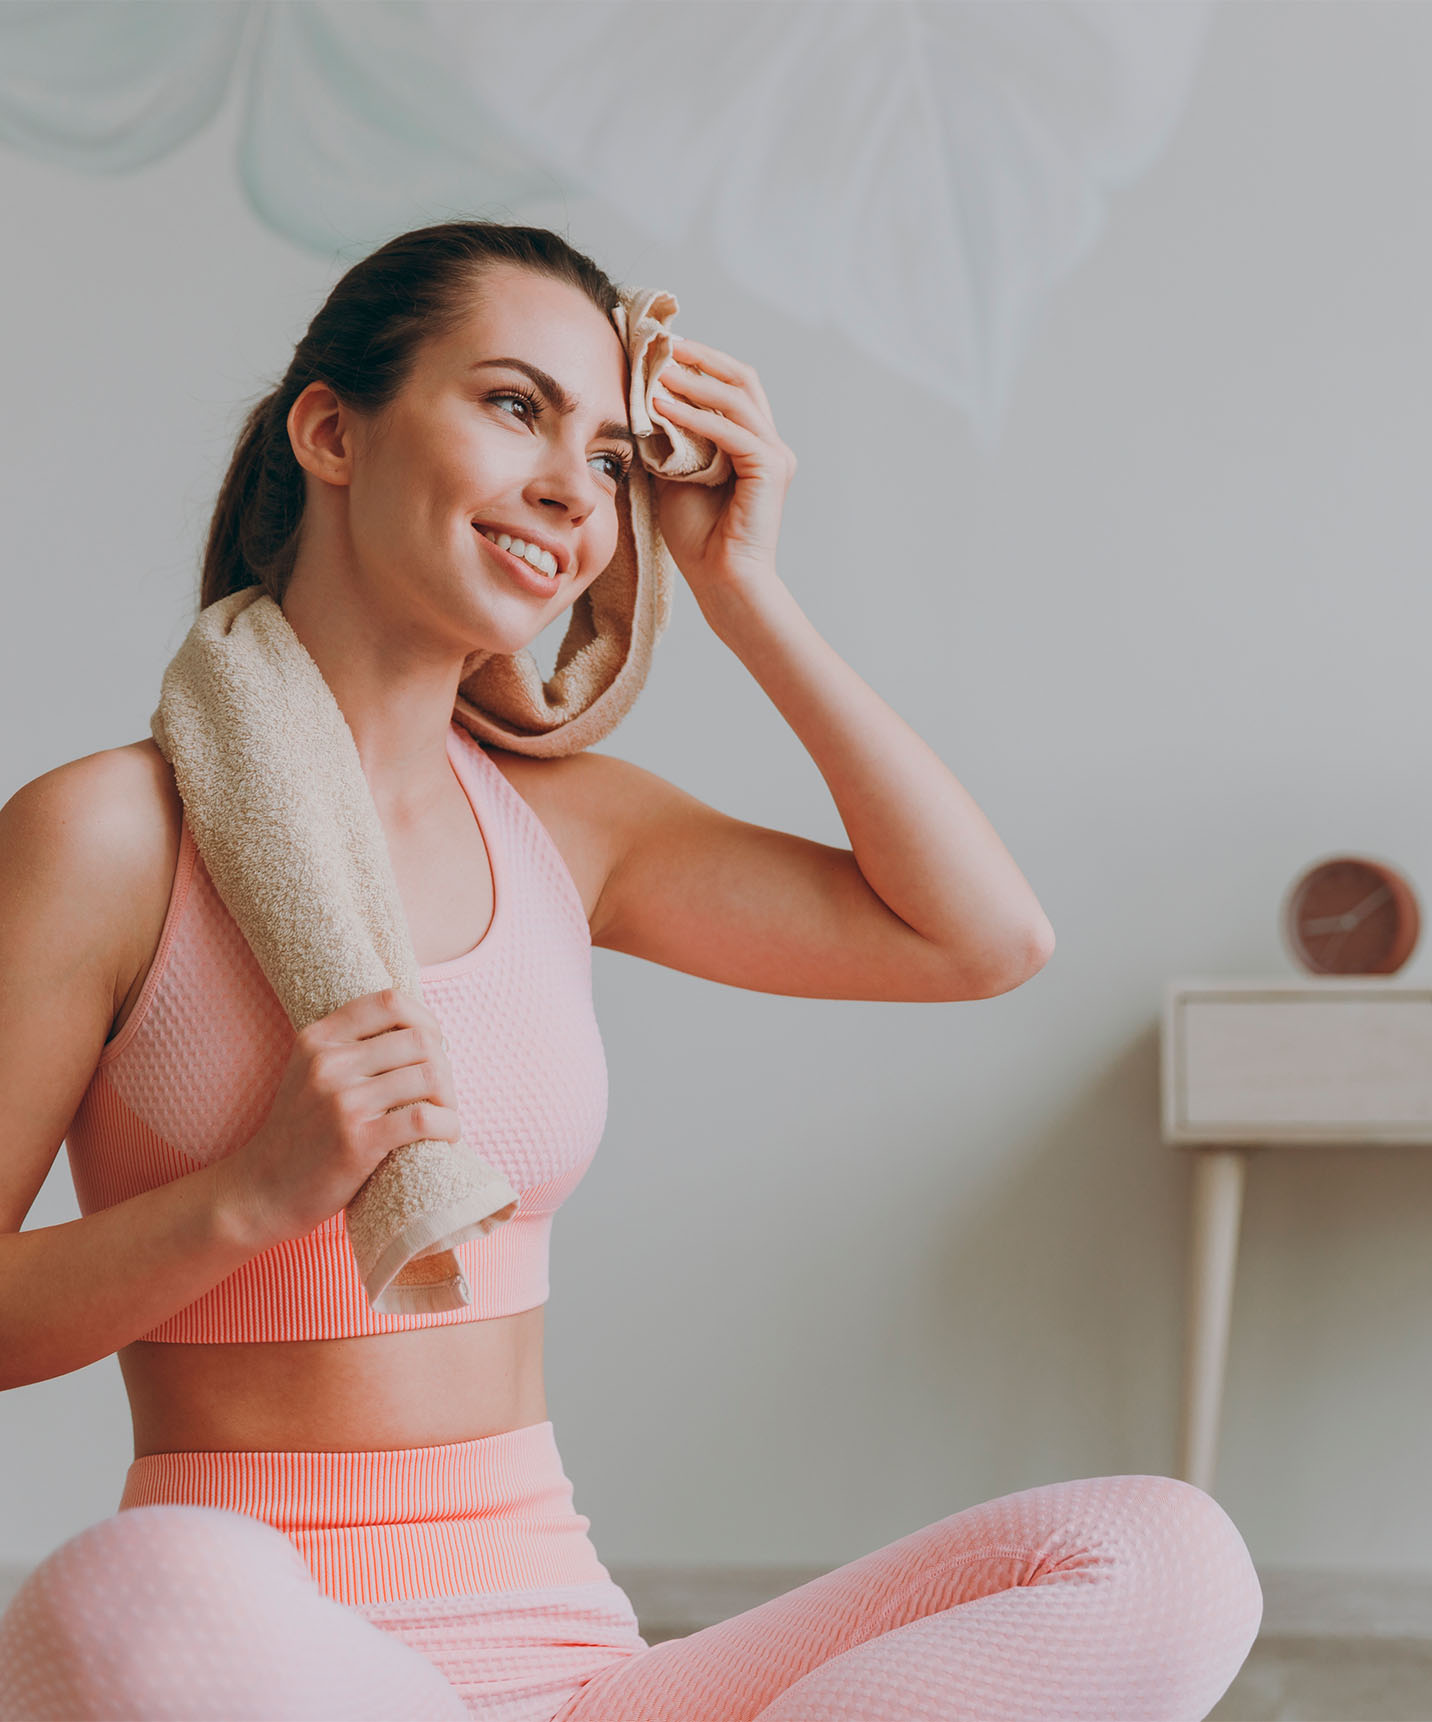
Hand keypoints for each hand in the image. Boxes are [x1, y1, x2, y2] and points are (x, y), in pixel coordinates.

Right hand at [217, 988, 462, 1251]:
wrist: (263, 1190)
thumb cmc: (301, 1132)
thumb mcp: (312, 1074)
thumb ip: (352, 1047)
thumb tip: (422, 1030)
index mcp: (318, 1039)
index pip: (389, 1001)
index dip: (424, 1019)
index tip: (433, 1047)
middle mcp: (328, 1063)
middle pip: (419, 1039)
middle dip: (444, 1065)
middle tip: (442, 1093)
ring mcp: (342, 1101)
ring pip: (429, 1075)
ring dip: (449, 1098)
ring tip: (444, 1115)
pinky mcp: (358, 1140)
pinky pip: (423, 1118)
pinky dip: (448, 1125)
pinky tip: (446, 1136)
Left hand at [648, 336, 796, 604]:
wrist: (720, 580)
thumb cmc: (697, 537)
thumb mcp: (673, 474)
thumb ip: (669, 439)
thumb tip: (643, 401)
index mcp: (750, 443)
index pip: (731, 386)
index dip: (699, 363)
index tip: (660, 349)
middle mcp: (768, 442)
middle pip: (741, 379)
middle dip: (701, 357)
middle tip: (662, 343)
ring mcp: (774, 454)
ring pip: (736, 397)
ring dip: (694, 380)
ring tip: (658, 370)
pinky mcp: (770, 468)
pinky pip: (731, 430)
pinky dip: (696, 415)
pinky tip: (664, 407)